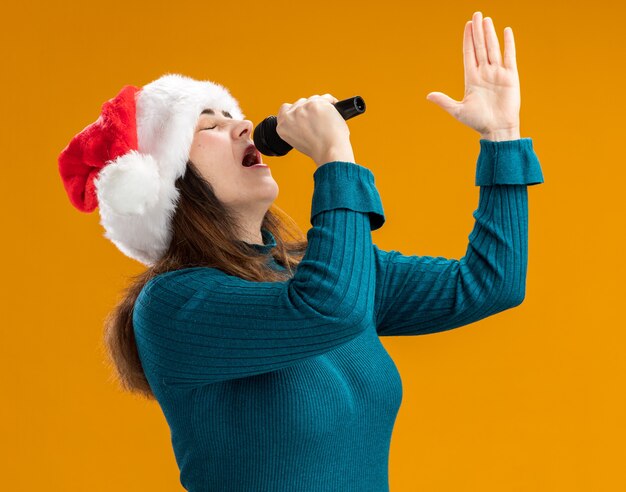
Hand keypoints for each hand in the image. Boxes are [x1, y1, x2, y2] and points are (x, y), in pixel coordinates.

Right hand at [276, 94, 353, 165]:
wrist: (329, 152)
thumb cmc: (318, 149)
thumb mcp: (298, 140)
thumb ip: (296, 126)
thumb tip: (305, 115)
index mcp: (282, 126)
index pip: (285, 109)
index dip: (296, 111)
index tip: (304, 114)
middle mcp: (290, 115)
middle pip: (301, 103)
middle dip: (310, 109)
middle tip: (319, 122)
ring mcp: (303, 108)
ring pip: (314, 99)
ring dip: (321, 107)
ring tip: (327, 121)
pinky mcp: (317, 104)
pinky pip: (327, 98)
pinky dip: (332, 104)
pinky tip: (334, 114)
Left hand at [426, 11, 520, 140]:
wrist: (497, 129)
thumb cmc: (478, 122)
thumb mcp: (458, 110)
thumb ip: (444, 101)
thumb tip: (428, 95)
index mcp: (471, 78)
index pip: (469, 53)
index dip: (468, 39)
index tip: (467, 25)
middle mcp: (484, 73)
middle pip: (480, 47)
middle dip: (478, 31)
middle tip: (476, 14)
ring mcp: (497, 73)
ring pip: (493, 48)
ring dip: (490, 34)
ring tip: (487, 20)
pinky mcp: (510, 76)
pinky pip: (509, 56)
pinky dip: (508, 44)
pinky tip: (506, 31)